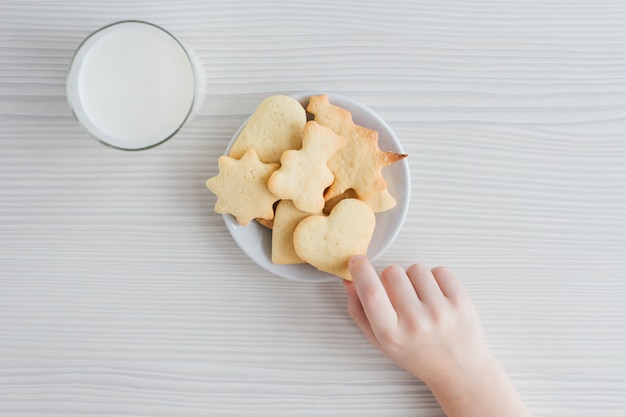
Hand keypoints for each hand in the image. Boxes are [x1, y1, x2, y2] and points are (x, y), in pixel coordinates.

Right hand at [344, 255, 492, 386]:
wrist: (459, 370)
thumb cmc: (417, 354)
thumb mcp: (380, 341)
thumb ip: (360, 311)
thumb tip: (349, 279)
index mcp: (392, 334)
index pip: (371, 292)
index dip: (360, 271)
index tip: (357, 261)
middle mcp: (416, 323)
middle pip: (392, 273)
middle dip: (390, 278)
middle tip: (399, 295)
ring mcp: (441, 312)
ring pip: (415, 268)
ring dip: (414, 278)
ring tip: (420, 299)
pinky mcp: (461, 302)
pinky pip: (440, 270)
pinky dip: (435, 279)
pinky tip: (436, 297)